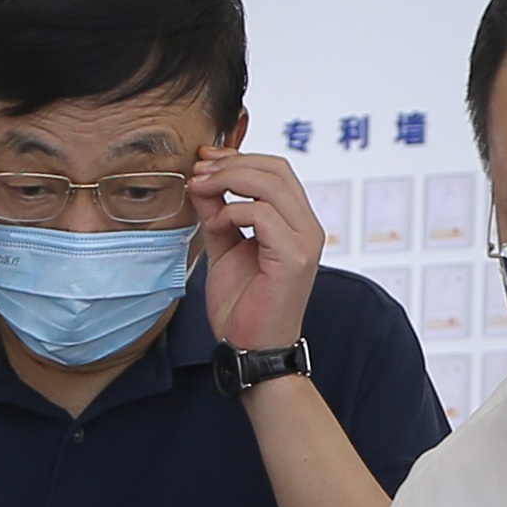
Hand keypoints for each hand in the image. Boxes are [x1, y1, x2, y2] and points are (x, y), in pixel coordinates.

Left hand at [191, 151, 329, 357]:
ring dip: (227, 180)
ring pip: (270, 183)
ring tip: (201, 191)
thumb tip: (201, 179)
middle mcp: (308, 227)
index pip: (275, 169)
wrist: (251, 349)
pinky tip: (216, 226)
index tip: (204, 161)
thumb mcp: (223, 247)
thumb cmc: (243, 306)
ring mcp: (305, 241)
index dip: (238, 157)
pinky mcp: (294, 257)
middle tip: (198, 174)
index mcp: (296, 222)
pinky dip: (232, 211)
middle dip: (230, 163)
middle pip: (275, 168)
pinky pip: (262, 213)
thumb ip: (217, 213)